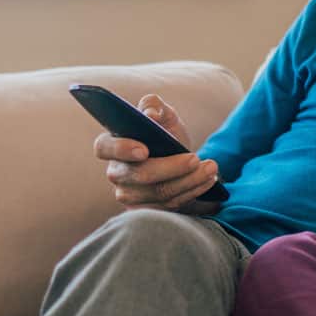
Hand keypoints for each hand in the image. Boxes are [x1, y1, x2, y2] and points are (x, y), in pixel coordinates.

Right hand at [93, 94, 221, 210]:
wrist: (179, 157)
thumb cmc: (165, 132)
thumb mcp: (162, 114)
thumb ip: (154, 105)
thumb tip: (150, 114)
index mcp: (112, 144)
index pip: (104, 147)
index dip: (121, 149)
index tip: (145, 150)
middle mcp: (116, 173)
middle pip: (140, 175)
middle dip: (172, 167)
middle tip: (195, 158)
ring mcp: (130, 195)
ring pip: (159, 193)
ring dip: (189, 180)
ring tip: (211, 168)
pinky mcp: (148, 210)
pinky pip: (170, 205)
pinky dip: (192, 192)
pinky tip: (208, 180)